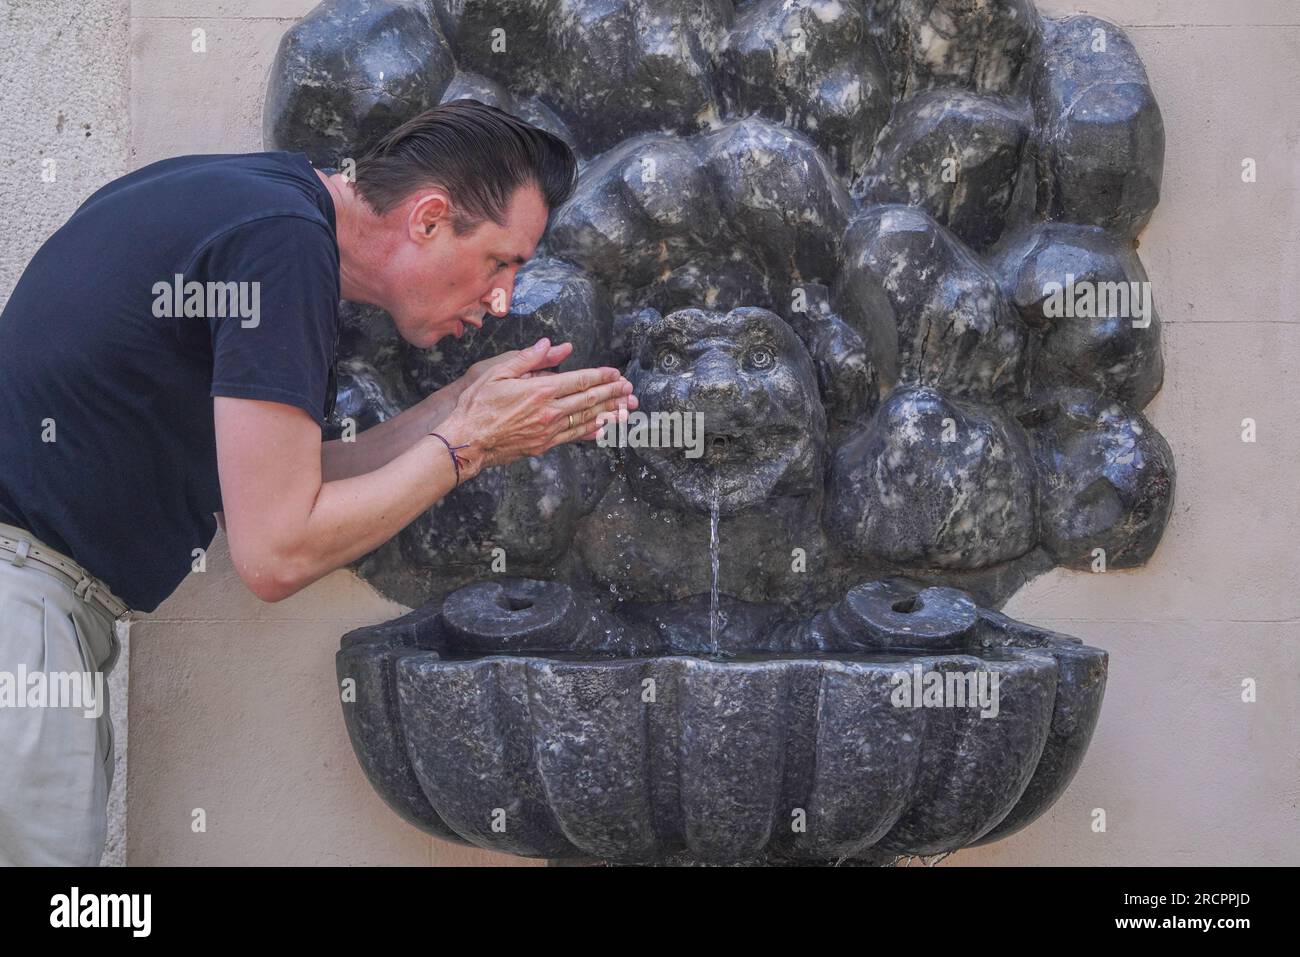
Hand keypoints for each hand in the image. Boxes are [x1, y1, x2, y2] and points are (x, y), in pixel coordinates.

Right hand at [438, 338, 637, 478]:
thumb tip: (551, 345)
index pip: (580, 380)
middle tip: (630, 390)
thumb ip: (529, 358)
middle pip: (589, 400)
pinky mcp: (544, 445)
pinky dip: (592, 431)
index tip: (616, 373)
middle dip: (613, 393)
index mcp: (540, 390)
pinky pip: (574, 437)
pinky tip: (604, 428)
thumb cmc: (478, 405)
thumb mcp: (498, 372)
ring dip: (609, 412)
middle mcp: (549, 411)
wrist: (467, 441)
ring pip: (586, 419)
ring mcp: (548, 430)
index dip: (601, 376)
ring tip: (627, 408)